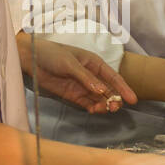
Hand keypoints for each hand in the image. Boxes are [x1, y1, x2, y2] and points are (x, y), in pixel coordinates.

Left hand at [16, 35, 136, 113]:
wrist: (31, 59)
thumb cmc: (51, 54)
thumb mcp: (70, 63)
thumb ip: (85, 78)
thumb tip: (102, 91)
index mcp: (94, 63)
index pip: (113, 77)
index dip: (124, 88)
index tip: (132, 100)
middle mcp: (91, 76)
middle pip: (109, 90)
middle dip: (114, 99)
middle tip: (115, 107)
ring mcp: (83, 86)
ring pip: (99, 99)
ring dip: (104, 105)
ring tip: (103, 109)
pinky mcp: (73, 95)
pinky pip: (87, 103)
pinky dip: (92, 108)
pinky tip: (94, 110)